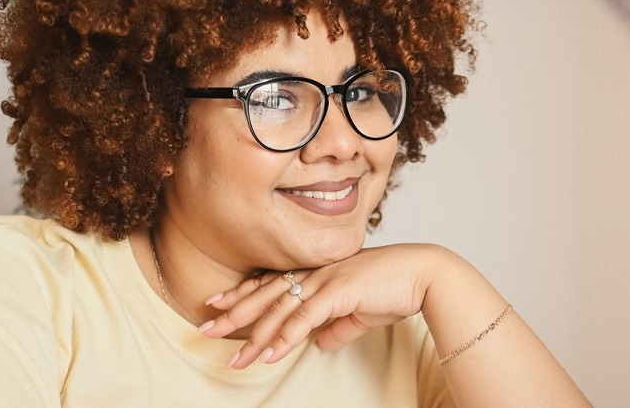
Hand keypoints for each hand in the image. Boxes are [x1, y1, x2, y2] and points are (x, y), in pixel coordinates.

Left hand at [199, 244, 433, 368]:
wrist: (424, 274)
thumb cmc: (394, 289)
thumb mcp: (359, 312)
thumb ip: (337, 327)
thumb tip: (321, 345)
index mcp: (318, 272)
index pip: (272, 282)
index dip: (243, 293)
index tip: (218, 302)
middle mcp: (316, 272)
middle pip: (266, 293)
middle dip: (234, 312)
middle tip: (205, 327)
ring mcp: (325, 280)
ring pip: (279, 309)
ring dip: (254, 335)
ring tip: (234, 358)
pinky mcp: (339, 292)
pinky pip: (304, 319)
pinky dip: (284, 338)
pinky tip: (267, 355)